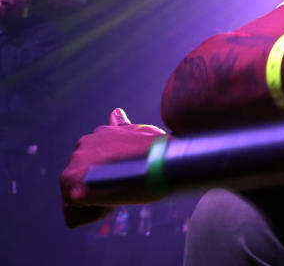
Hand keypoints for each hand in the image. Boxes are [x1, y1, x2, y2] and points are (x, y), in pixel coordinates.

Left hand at [60, 108, 166, 226]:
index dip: (109, 176)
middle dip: (99, 189)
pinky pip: (75, 217)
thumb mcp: (137, 132)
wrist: (164, 160)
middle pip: (81, 184)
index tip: (127, 172)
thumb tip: (115, 112)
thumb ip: (120, 127)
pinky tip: (113, 202)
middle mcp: (79, 149)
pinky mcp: (72, 191)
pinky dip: (91, 215)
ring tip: (121, 191)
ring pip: (77, 202)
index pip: (90, 167)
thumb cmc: (158, 148)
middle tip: (125, 183)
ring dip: (96, 201)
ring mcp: (73, 169)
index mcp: (93, 137)